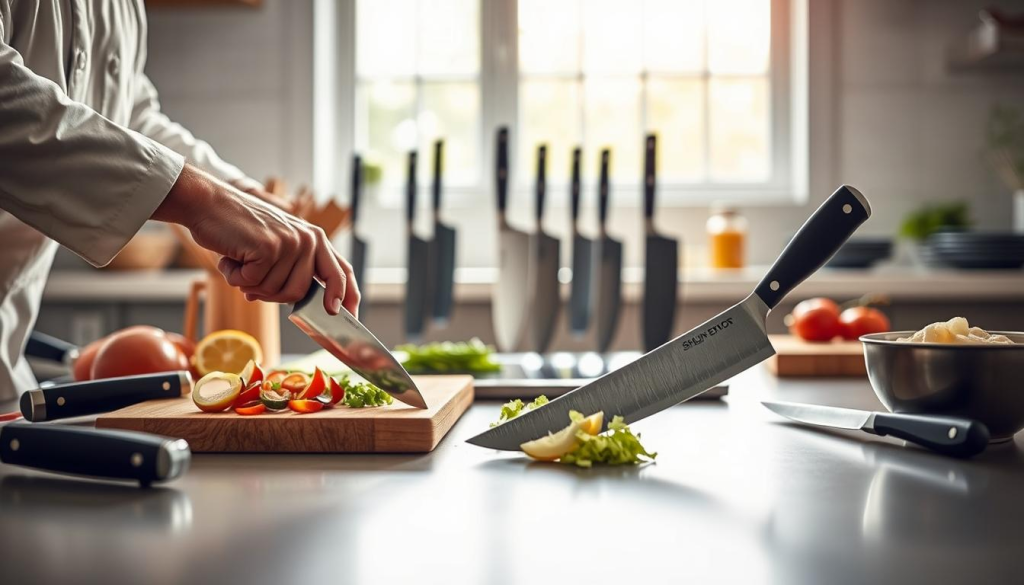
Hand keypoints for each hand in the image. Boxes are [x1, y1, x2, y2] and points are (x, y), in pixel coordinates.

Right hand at [154, 165, 358, 315]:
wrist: (208, 203)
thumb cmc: (239, 229)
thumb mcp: (276, 244)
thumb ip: (292, 270)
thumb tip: (299, 306)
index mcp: (315, 238)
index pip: (341, 272)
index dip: (347, 296)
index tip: (348, 316)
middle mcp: (309, 239)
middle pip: (300, 293)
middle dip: (271, 294)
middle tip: (250, 278)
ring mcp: (291, 243)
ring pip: (276, 291)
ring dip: (250, 285)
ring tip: (240, 260)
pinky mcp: (270, 247)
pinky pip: (254, 284)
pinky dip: (236, 277)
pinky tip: (231, 257)